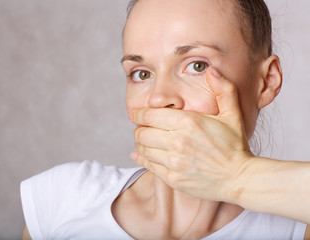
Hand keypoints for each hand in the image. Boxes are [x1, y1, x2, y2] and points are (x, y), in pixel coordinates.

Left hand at [129, 67, 254, 201]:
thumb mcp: (232, 113)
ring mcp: (174, 161)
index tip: (135, 114)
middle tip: (141, 128)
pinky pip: (148, 166)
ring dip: (139, 144)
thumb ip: (223, 89)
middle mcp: (178, 141)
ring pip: (143, 149)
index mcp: (188, 122)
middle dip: (138, 129)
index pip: (149, 115)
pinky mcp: (173, 178)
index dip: (138, 114)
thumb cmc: (235, 145)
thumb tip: (212, 70)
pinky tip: (139, 155)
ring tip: (144, 141)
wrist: (240, 178)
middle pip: (142, 133)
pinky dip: (141, 158)